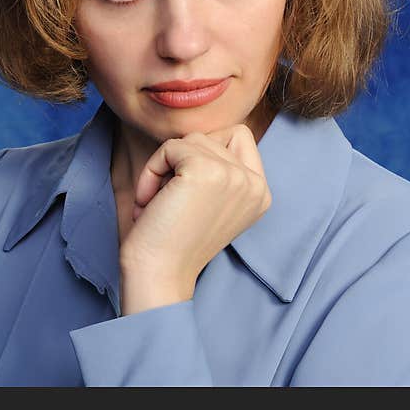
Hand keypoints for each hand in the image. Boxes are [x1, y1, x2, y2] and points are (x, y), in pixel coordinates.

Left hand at [119, 124, 271, 312]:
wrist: (158, 274)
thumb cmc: (173, 241)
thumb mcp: (210, 201)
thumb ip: (218, 168)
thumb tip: (200, 135)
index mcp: (261, 192)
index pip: (237, 135)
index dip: (202, 153)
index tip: (186, 193)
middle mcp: (255, 183)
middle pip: (209, 137)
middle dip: (180, 163)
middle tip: (168, 201)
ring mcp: (233, 175)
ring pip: (189, 140)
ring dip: (163, 168)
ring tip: (158, 203)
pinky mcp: (205, 170)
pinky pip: (169, 147)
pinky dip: (150, 171)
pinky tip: (149, 202)